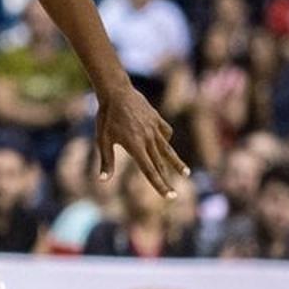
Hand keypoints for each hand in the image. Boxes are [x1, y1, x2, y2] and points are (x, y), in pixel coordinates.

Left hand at [96, 82, 189, 197]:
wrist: (116, 92)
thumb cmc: (106, 118)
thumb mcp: (103, 140)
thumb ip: (106, 161)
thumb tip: (103, 180)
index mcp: (136, 147)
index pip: (150, 171)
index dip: (160, 185)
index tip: (170, 196)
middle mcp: (149, 139)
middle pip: (160, 164)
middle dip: (167, 180)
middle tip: (175, 195)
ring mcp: (155, 129)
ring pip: (168, 150)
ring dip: (176, 163)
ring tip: (186, 173)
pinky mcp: (157, 119)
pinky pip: (166, 132)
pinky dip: (167, 140)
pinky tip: (167, 144)